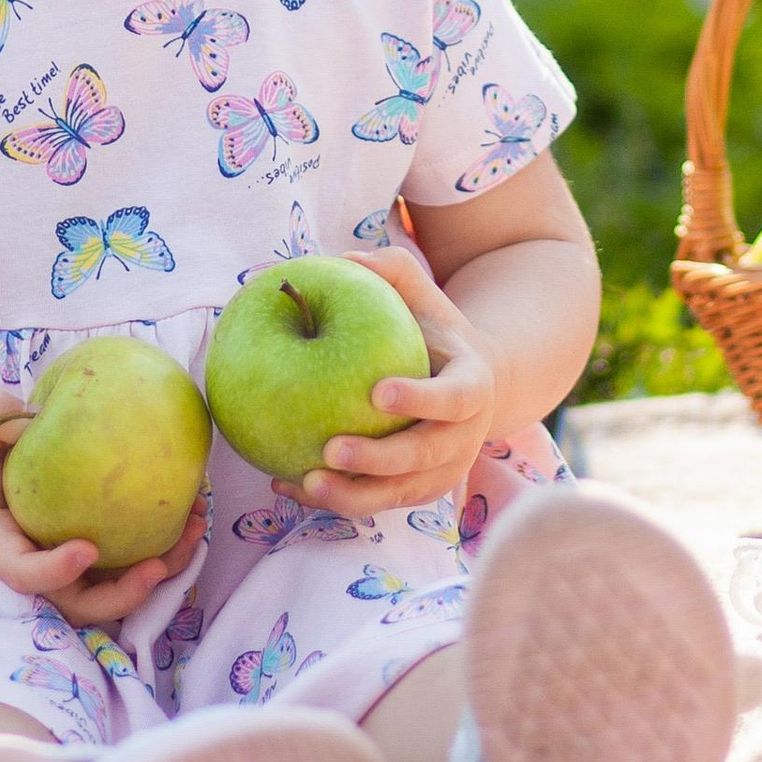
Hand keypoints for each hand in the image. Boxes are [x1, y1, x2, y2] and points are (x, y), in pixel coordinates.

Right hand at [0, 394, 204, 627]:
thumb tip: (36, 411)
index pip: (22, 574)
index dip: (54, 571)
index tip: (86, 549)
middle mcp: (35, 563)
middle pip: (79, 602)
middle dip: (123, 594)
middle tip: (159, 564)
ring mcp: (62, 561)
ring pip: (112, 589)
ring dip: (158, 570)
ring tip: (197, 528)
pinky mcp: (87, 548)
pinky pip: (125, 558)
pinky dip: (161, 543)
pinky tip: (194, 507)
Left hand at [298, 240, 496, 523]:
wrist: (470, 386)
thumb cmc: (434, 331)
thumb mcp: (423, 296)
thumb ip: (391, 271)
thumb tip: (346, 259)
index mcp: (473, 386)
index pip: (454, 398)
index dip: (420, 399)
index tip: (376, 392)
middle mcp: (465, 436)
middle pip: (424, 457)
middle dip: (378, 460)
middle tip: (330, 449)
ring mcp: (443, 470)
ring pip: (399, 493)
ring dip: (352, 495)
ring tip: (304, 481)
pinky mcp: (417, 492)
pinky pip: (376, 503)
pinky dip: (335, 500)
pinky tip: (288, 484)